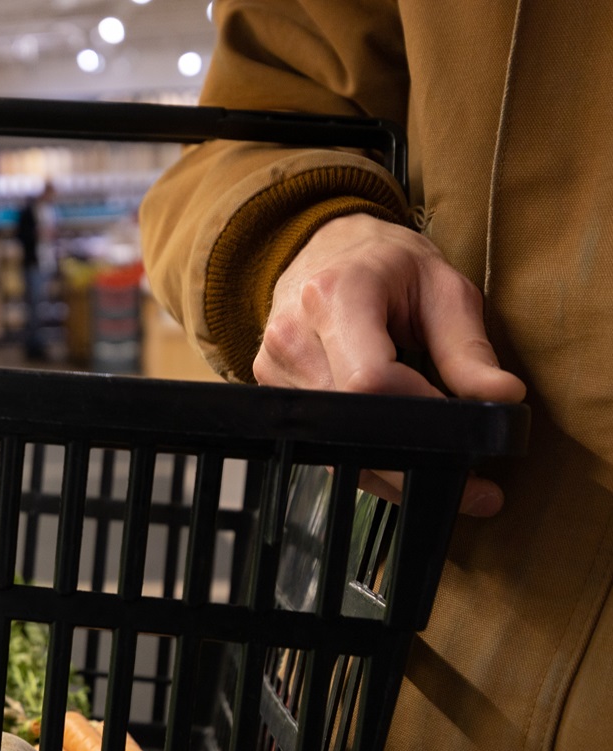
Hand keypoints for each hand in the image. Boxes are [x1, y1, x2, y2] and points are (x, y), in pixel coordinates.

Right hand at [255, 213, 526, 515]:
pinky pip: (319, 442)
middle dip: (413, 457)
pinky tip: (397, 455)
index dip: (422, 416)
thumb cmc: (389, 266)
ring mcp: (273, 366)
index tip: (468, 432)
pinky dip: (362, 456)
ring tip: (437, 464)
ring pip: (332, 444)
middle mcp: (292, 334)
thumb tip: (502, 399)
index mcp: (336, 296)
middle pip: (349, 423)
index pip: (371, 380)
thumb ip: (469, 348)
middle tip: (470, 480)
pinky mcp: (270, 389)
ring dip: (389, 464)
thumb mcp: (443, 289)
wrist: (326, 248)